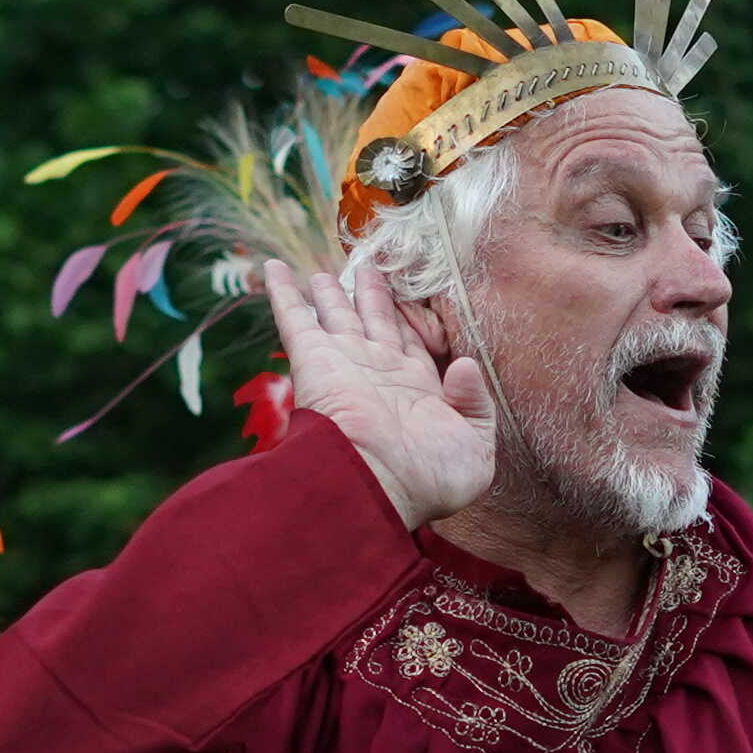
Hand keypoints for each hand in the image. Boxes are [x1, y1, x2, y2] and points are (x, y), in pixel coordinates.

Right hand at [261, 259, 493, 528]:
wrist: (378, 485)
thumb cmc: (430, 478)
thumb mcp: (476, 447)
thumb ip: (476, 403)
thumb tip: (465, 365)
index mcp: (416, 391)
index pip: (412, 344)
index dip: (410, 320)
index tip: (409, 297)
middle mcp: (379, 373)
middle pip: (375, 322)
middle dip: (371, 297)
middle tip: (369, 268)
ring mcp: (346, 364)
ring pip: (338, 315)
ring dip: (332, 293)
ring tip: (325, 273)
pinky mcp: (314, 359)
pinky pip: (295, 316)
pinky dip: (282, 290)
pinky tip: (275, 266)